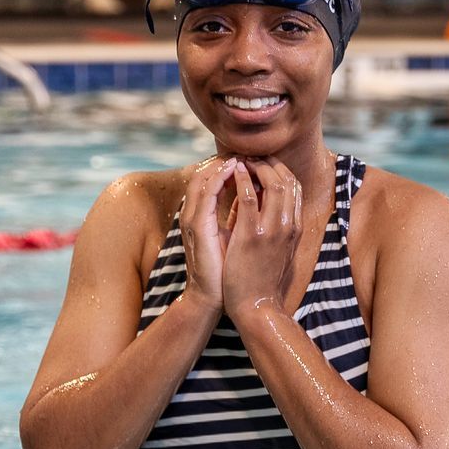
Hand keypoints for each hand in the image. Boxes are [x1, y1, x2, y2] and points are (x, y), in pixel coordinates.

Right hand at [179, 157, 237, 312]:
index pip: (211, 177)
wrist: (213, 297)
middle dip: (227, 158)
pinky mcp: (196, 226)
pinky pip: (206, 192)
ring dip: (223, 162)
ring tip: (243, 154)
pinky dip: (219, 176)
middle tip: (248, 151)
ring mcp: (192, 218)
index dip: (229, 163)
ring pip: (202, 176)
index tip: (251, 156)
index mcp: (201, 214)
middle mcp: (193, 212)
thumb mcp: (234, 234)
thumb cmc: (226, 270)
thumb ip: (239, 213)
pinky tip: (235, 169)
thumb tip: (256, 193)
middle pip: (205, 171)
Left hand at [220, 158, 302, 321]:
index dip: (279, 169)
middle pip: (287, 179)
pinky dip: (241, 179)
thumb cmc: (263, 280)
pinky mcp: (252, 235)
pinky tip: (232, 172)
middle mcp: (289, 225)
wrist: (256, 307)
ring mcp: (272, 229)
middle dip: (268, 162)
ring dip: (255, 166)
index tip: (262, 163)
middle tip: (250, 156)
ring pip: (272, 182)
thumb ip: (277, 227)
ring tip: (240, 160)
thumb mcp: (279, 250)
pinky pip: (248, 196)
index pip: (295, 186)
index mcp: (295, 228)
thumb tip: (267, 206)